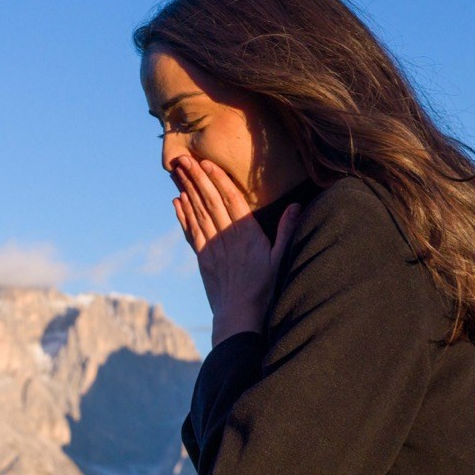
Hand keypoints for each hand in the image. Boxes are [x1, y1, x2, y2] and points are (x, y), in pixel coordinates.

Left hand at [172, 158, 299, 344]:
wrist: (239, 316)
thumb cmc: (264, 289)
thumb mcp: (280, 259)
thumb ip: (287, 231)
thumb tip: (297, 205)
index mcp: (247, 234)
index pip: (231, 200)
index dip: (218, 180)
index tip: (207, 162)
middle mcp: (227, 236)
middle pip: (210, 201)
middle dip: (197, 178)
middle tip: (184, 158)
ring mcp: (212, 247)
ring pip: (198, 213)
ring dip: (187, 190)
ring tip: (178, 171)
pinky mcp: (203, 258)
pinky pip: (191, 232)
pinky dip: (183, 215)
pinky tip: (177, 201)